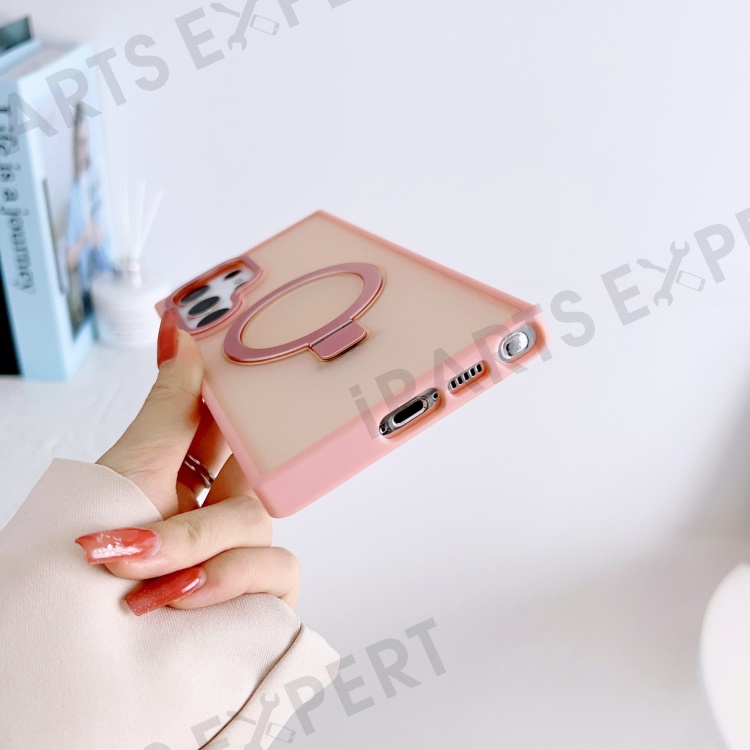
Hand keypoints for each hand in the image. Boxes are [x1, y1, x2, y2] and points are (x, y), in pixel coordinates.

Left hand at [76, 309, 300, 614]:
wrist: (76, 652)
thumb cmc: (90, 564)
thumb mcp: (131, 470)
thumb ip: (172, 402)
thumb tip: (179, 329)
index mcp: (190, 477)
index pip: (234, 429)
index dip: (244, 404)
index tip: (244, 371)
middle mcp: (218, 514)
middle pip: (253, 474)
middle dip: (202, 489)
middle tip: (164, 500)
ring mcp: (242, 557)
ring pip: (257, 521)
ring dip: (194, 543)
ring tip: (138, 570)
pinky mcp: (261, 599)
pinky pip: (278, 568)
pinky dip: (228, 579)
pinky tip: (181, 597)